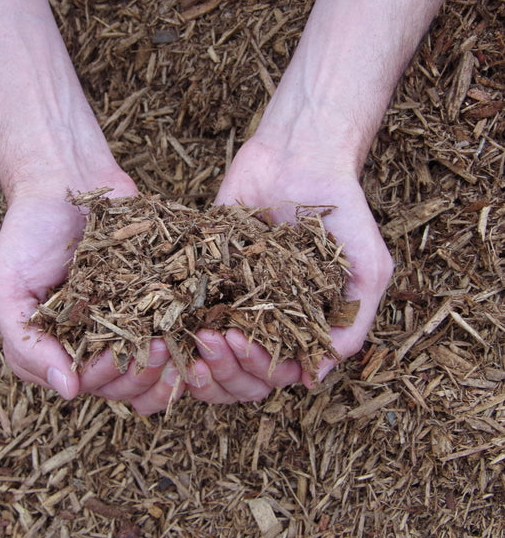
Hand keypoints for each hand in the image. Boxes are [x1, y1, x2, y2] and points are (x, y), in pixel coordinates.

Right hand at [0, 171, 184, 413]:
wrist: (65, 179)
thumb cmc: (28, 233)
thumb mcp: (5, 289)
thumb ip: (25, 343)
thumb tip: (68, 392)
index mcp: (55, 346)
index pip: (84, 384)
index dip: (104, 377)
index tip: (119, 355)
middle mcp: (91, 340)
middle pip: (122, 384)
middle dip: (142, 374)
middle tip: (160, 347)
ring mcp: (125, 320)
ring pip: (151, 366)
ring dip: (168, 364)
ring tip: (179, 340)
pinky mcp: (152, 296)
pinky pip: (172, 327)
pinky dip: (186, 337)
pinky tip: (201, 332)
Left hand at [186, 134, 392, 401]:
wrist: (301, 157)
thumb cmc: (343, 213)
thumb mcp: (368, 270)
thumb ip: (352, 325)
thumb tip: (314, 379)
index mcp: (300, 329)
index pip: (273, 375)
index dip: (253, 368)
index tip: (238, 341)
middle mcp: (265, 321)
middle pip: (237, 374)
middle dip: (224, 366)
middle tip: (213, 338)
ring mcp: (233, 298)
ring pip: (210, 355)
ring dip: (200, 356)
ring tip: (195, 333)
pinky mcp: (205, 271)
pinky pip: (185, 309)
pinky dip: (176, 322)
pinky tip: (169, 319)